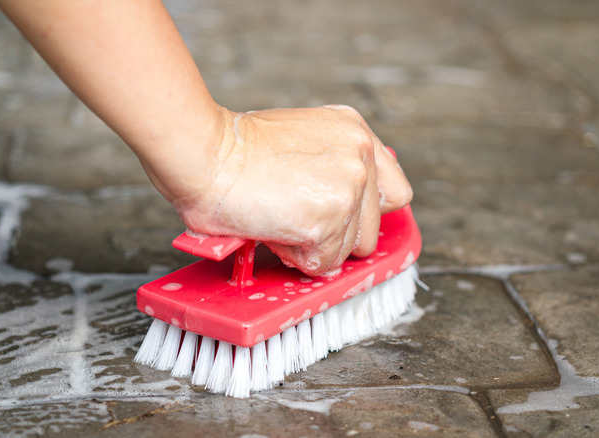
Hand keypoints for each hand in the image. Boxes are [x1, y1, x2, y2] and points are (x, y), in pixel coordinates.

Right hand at [167, 105, 412, 275]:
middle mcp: (361, 157)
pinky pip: (320, 264)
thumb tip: (340, 209)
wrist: (204, 154)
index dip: (367, 214)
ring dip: (310, 246)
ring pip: (344, 252)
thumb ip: (330, 167)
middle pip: (371, 231)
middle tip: (295, 218)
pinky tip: (272, 226)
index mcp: (355, 132)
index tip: (345, 221)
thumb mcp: (301, 140)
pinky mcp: (328, 221)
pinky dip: (293, 256)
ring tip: (277, 215)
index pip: (394, 192)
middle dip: (334, 236)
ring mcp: (349, 189)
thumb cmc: (233, 150)